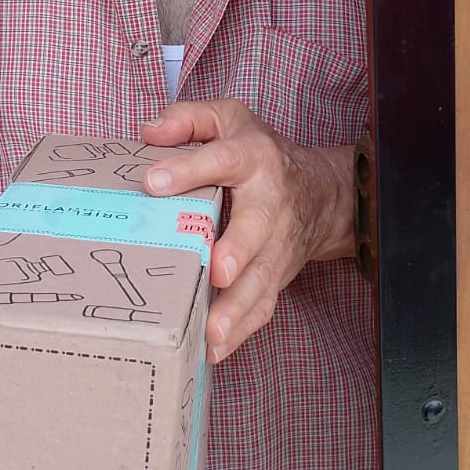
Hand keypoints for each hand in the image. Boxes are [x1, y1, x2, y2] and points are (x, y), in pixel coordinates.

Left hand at [141, 99, 354, 361]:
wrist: (322, 194)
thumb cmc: (260, 155)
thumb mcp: (229, 119)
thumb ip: (188, 118)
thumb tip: (148, 133)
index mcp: (253, 158)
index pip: (222, 160)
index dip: (189, 169)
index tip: (153, 182)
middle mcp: (270, 203)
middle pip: (256, 228)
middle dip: (238, 250)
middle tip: (216, 271)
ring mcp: (278, 245)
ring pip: (261, 278)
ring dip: (237, 307)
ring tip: (209, 332)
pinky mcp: (278, 276)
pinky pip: (263, 307)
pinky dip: (241, 332)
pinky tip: (213, 351)